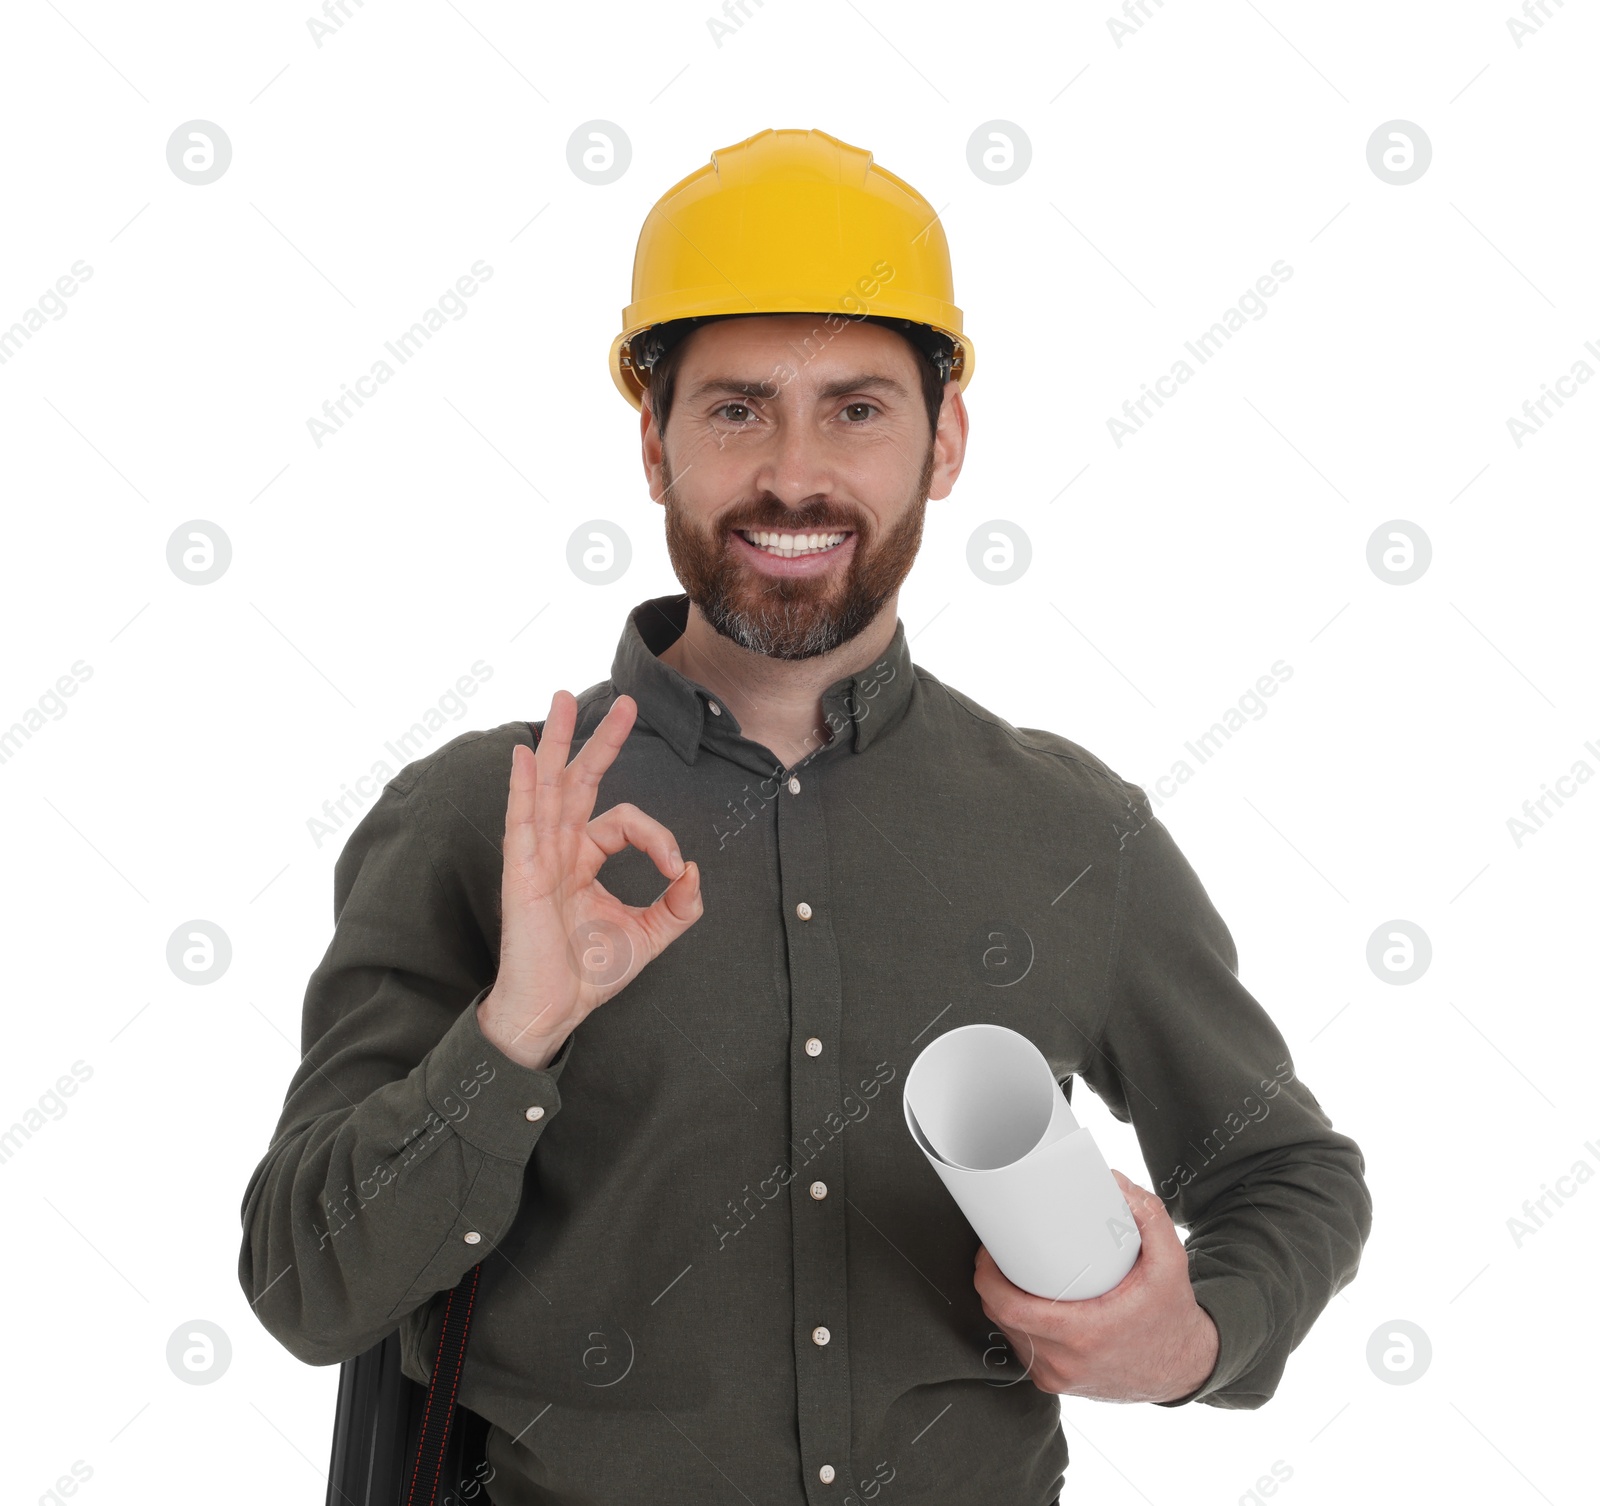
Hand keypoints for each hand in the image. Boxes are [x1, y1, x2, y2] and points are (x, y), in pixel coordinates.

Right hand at [476, 690, 702, 1069]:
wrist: (554, 1009)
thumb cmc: (588, 974)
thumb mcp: (649, 936)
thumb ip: (679, 905)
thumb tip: (695, 872)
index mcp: (585, 859)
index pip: (623, 821)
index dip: (658, 838)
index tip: (676, 872)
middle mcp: (560, 849)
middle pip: (580, 782)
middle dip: (600, 740)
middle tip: (624, 703)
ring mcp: (538, 858)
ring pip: (549, 787)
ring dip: (559, 742)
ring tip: (564, 699)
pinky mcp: (522, 875)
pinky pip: (521, 823)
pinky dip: (523, 788)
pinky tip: (526, 756)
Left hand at [973, 1168, 1218, 1403]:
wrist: (1185, 1368)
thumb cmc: (1171, 1317)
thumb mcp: (1170, 1263)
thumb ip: (1150, 1217)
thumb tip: (1114, 1182)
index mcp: (1084, 1334)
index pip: (1010, 1308)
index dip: (988, 1277)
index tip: (990, 1250)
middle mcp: (1065, 1361)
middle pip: (1001, 1318)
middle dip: (991, 1282)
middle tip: (998, 1251)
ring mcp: (1059, 1377)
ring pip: (1009, 1335)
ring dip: (1002, 1304)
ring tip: (1010, 1272)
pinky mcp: (1058, 1383)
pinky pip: (1024, 1350)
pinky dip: (1017, 1326)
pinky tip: (1023, 1304)